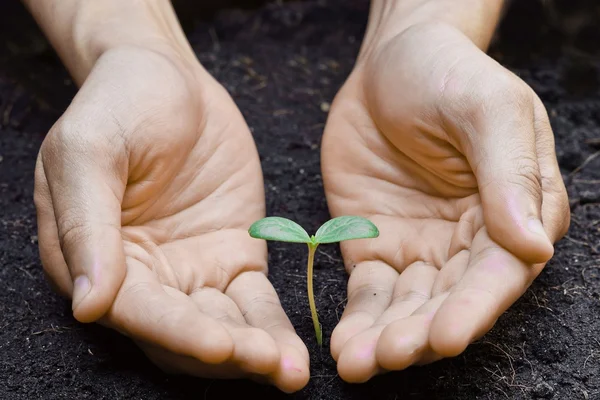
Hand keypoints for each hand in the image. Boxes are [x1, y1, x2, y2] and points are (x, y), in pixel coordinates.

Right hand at [33, 46, 308, 391]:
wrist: (168, 77)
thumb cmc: (119, 104)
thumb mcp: (89, 149)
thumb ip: (86, 224)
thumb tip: (88, 303)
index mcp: (93, 258)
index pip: (135, 310)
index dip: (176, 331)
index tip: (219, 345)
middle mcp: (143, 277)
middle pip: (182, 332)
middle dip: (225, 353)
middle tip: (270, 364)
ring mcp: (191, 270)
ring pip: (222, 325)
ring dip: (255, 351)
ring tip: (291, 370)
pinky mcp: (232, 257)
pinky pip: (253, 301)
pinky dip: (274, 325)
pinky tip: (296, 350)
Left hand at [321, 22, 568, 381]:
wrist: (389, 64)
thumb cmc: (447, 75)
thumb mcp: (487, 108)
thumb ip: (510, 174)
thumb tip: (533, 246)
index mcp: (514, 210)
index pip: (499, 272)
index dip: (474, 307)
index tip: (445, 335)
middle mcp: (471, 240)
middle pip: (450, 300)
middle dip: (421, 334)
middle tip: (389, 355)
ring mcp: (422, 248)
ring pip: (409, 307)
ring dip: (386, 338)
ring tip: (358, 362)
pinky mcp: (377, 247)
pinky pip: (370, 293)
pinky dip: (358, 319)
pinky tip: (344, 345)